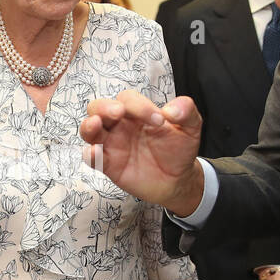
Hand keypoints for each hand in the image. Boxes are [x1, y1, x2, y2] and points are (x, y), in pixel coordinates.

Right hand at [80, 90, 204, 215]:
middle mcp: (120, 125)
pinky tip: (94, 152)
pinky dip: (89, 154)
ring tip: (96, 124)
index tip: (159, 120)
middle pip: (99, 107)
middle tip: (120, 113)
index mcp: (137, 113)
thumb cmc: (179, 150)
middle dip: (105, 107)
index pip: (127, 99)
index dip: (139, 105)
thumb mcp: (190, 127)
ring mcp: (112, 145)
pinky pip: (92, 158)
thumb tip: (173, 109)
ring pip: (90, 130)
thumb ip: (186, 111)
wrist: (178, 180)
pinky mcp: (109, 165)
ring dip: (89, 125)